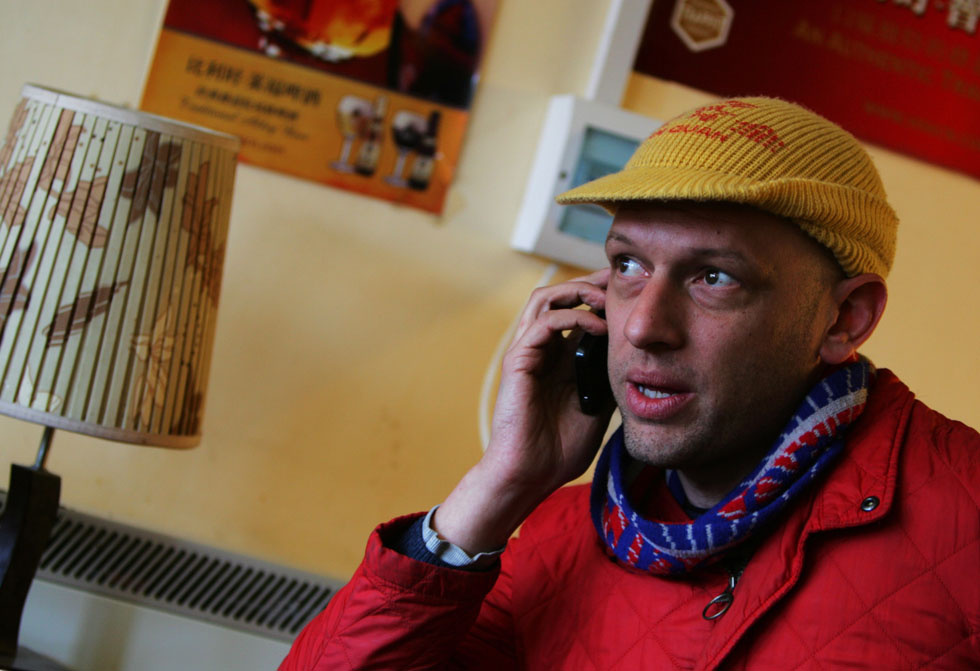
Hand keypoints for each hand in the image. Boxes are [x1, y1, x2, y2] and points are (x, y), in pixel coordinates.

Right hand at [434, 268, 614, 553]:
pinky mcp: (518, 361)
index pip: (575, 311)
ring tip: (605, 299)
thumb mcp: (599, 407)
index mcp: (558, 358)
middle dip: (590, 282)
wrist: (530, 475)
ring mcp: (527, 353)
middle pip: (559, 295)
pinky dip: (572, 317)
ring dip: (577, 291)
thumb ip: (609, 379)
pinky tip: (597, 327)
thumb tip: (639, 359)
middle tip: (619, 280)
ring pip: (544, 298)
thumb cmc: (558, 449)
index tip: (630, 291)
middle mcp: (540, 349)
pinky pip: (542, 323)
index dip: (600, 296)